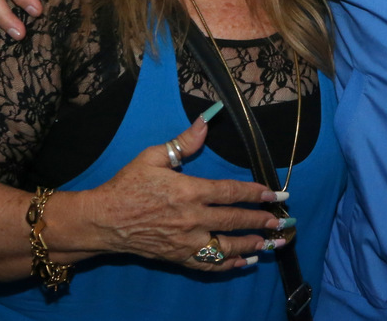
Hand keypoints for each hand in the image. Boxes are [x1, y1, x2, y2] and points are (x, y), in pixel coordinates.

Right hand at [73, 114, 286, 270]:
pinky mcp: (177, 257)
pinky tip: (244, 263)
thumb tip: (206, 120)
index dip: (257, 193)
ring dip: (252, 245)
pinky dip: (228, 265)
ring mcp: (185, 241)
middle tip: (283, 222)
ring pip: (226, 246)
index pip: (232, 192)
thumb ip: (184, 142)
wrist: (103, 220)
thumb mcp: (154, 157)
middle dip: (262, 221)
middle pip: (235, 220)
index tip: (277, 194)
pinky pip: (208, 264)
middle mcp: (192, 218)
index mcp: (190, 191)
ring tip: (272, 245)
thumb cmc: (128, 185)